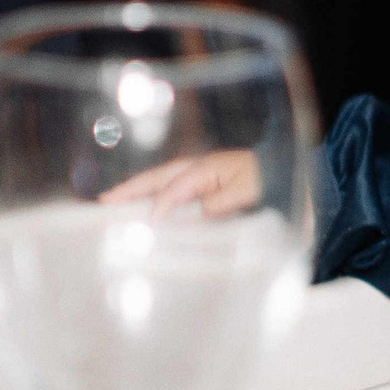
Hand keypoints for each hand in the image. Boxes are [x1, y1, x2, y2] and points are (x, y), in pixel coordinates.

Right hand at [101, 150, 261, 218]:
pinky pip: (171, 193)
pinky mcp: (200, 188)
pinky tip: (143, 212)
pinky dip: (153, 199)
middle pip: (157, 179)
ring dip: (137, 194)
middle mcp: (195, 170)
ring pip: (160, 184)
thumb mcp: (246, 191)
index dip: (160, 204)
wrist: (285, 173)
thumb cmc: (267, 180)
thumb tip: (195, 214)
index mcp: (204, 168)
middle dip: (131, 190)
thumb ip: (220, 203)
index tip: (148, 222)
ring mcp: (196, 178)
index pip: (174, 187)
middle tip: (103, 202)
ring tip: (112, 205)